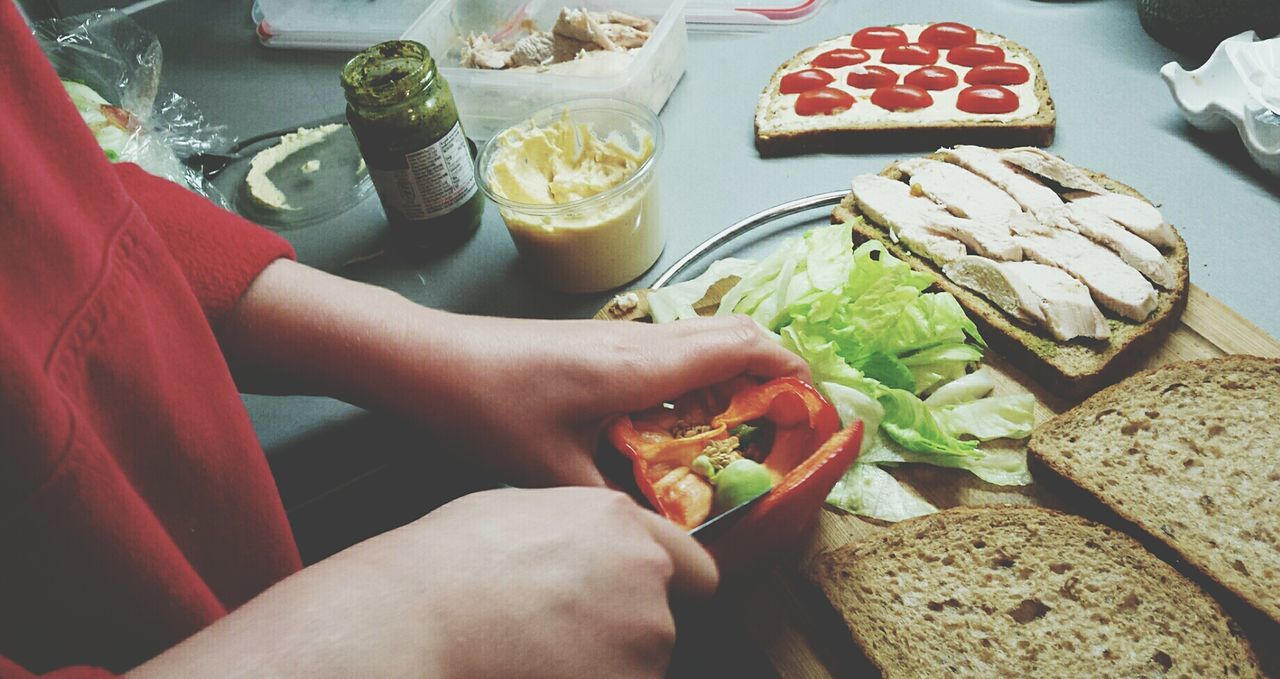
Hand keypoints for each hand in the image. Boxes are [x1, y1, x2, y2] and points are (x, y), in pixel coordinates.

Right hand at [130, 487, 716, 678]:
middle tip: (559, 634)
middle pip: (663, 618)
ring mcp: (642, 634)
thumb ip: (578, 529)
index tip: (640, 604)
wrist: (411, 621)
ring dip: (604, 664)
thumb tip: (590, 548)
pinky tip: (536, 670)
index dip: (669, 589)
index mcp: (618, 520)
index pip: (693, 564)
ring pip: (640, 662)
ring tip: (535, 654)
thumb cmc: (443, 568)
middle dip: (625, 630)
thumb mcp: (516, 512)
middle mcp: (645, 572)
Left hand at [220, 261, 808, 486]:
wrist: (430, 360)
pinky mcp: (598, 339)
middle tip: (791, 418)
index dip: (790, 369)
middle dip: (775, 369)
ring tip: (749, 421)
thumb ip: (616, 506)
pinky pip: (671, 347)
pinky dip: (700, 371)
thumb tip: (663, 538)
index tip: (815, 402)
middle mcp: (639, 338)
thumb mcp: (555, 473)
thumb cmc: (489, 408)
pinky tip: (682, 418)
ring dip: (737, 368)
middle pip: (733, 332)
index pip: (742, 347)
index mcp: (641, 366)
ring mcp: (617, 332)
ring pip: (702, 335)